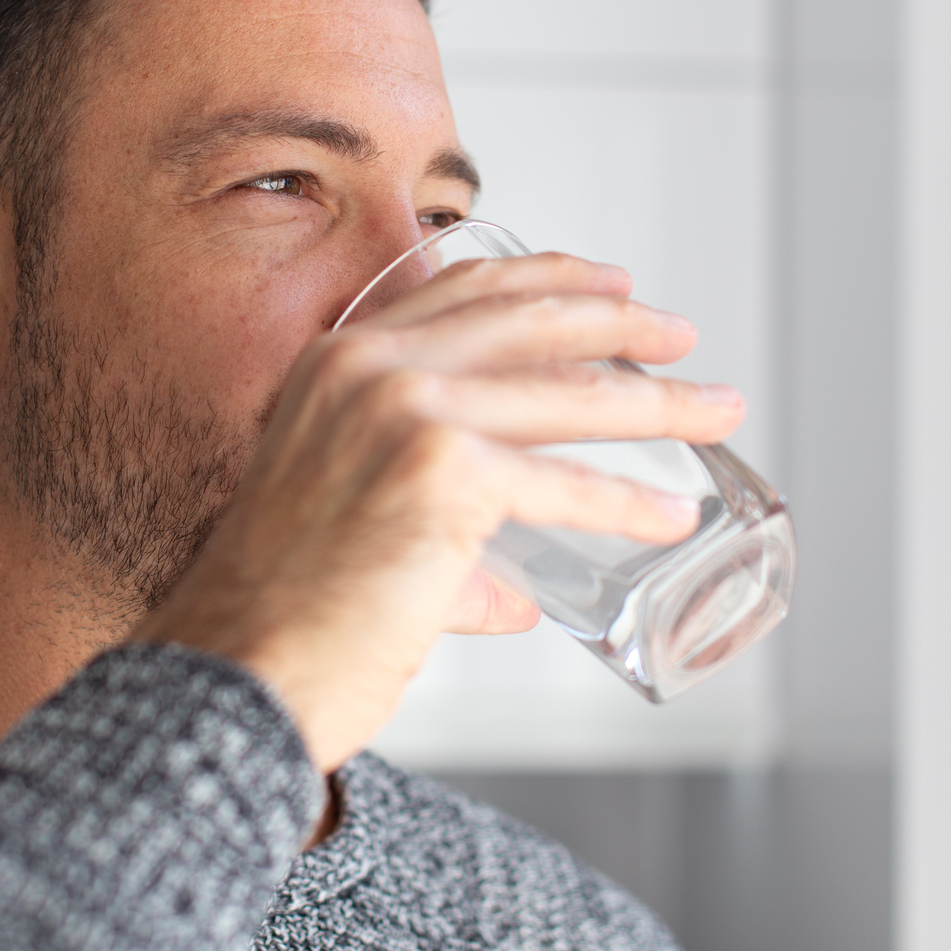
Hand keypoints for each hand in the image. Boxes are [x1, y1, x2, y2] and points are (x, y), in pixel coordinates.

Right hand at [133, 252, 745, 772]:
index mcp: (338, 360)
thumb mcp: (343, 519)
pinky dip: (628, 504)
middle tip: (681, 336)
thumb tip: (511, 589)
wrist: (236, 672)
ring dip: (658, 403)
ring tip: (715, 409)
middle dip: (622, 322)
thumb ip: (438, 538)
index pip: (463, 288)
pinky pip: (564, 485)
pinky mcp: (442, 477)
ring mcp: (404, 413)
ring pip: (565, 394)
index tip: (610, 283)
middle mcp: (367, 367)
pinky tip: (672, 517)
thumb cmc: (281, 616)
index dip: (549, 278)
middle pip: (528, 319)